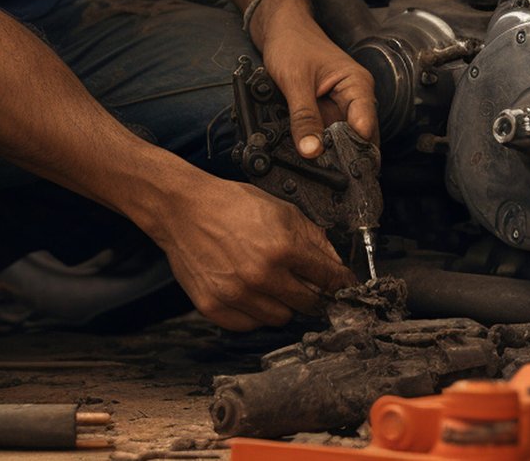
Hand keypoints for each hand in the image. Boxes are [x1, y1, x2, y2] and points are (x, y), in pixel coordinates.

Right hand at [152, 175, 353, 328]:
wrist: (184, 210)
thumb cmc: (232, 206)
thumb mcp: (282, 210)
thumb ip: (313, 238)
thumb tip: (335, 264)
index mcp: (283, 248)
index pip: (329, 278)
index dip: (342, 283)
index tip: (345, 287)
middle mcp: (262, 276)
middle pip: (309, 304)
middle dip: (314, 294)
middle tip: (307, 284)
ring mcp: (237, 295)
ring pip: (281, 318)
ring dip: (283, 304)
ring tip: (272, 283)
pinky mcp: (215, 307)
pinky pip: (250, 324)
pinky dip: (255, 312)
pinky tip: (251, 292)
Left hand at [259, 7, 377, 157]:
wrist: (280, 29)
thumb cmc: (292, 43)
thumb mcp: (295, 80)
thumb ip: (304, 116)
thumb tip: (311, 151)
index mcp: (357, 85)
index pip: (366, 126)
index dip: (353, 149)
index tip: (337, 168)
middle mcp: (355, 98)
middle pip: (358, 138)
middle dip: (343, 156)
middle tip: (325, 174)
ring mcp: (341, 106)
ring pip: (342, 140)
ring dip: (330, 153)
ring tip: (315, 167)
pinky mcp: (327, 112)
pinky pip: (327, 135)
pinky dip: (319, 145)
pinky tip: (309, 155)